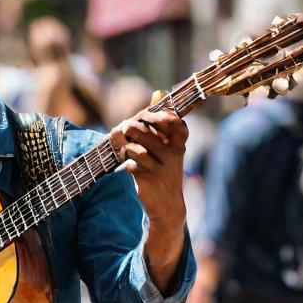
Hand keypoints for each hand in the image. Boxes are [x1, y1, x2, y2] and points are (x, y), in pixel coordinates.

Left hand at [110, 110, 187, 234]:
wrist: (167, 206)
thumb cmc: (164, 173)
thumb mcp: (169, 152)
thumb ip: (161, 127)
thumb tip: (156, 96)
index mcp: (179, 145)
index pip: (175, 123)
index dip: (161, 116)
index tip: (148, 116)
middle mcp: (171, 155)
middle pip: (147, 133)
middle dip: (132, 129)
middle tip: (125, 128)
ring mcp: (159, 167)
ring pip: (136, 149)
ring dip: (125, 146)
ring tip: (124, 148)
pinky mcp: (147, 179)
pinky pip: (130, 165)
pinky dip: (126, 163)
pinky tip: (128, 166)